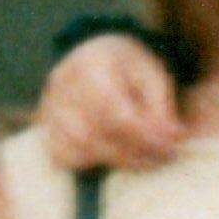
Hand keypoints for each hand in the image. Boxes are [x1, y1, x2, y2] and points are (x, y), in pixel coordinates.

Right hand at [35, 31, 188, 173]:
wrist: (99, 55)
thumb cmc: (131, 67)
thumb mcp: (154, 76)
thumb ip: (161, 108)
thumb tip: (172, 140)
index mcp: (90, 62)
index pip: (112, 109)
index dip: (142, 134)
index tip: (170, 146)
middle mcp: (61, 83)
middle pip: (92, 132)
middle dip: (132, 152)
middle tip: (164, 158)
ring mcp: (48, 105)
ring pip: (76, 147)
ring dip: (114, 161)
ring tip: (144, 159)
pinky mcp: (46, 125)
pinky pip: (60, 154)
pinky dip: (87, 163)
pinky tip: (113, 157)